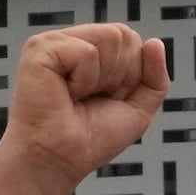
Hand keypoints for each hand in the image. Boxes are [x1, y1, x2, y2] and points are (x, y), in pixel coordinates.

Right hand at [0, 25, 169, 194]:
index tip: (107, 98)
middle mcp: (71, 41)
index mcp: (90, 49)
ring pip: (110, 38)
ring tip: (78, 95)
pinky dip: (84, 80)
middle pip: (123, 34)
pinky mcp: (39, 49)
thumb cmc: (91, 139)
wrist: (62, 160)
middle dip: (120, 75)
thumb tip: (155, 42)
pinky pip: (87, 52)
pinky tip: (65, 93)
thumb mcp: (138, 109)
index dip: (130, 74)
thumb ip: (155, 77)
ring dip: (103, 78)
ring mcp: (53, 42)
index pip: (130, 38)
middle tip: (92, 98)